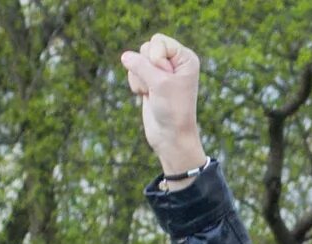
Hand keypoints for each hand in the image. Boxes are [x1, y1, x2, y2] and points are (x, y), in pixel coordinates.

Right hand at [121, 35, 207, 175]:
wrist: (170, 135)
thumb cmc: (172, 109)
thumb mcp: (159, 83)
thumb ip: (140, 64)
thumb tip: (125, 56)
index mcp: (186, 58)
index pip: (158, 40)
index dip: (156, 57)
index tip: (167, 77)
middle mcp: (175, 62)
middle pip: (145, 47)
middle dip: (146, 68)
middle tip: (160, 87)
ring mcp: (161, 72)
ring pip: (135, 60)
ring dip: (140, 78)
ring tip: (153, 93)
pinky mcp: (150, 81)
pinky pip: (132, 72)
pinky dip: (136, 84)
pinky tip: (147, 96)